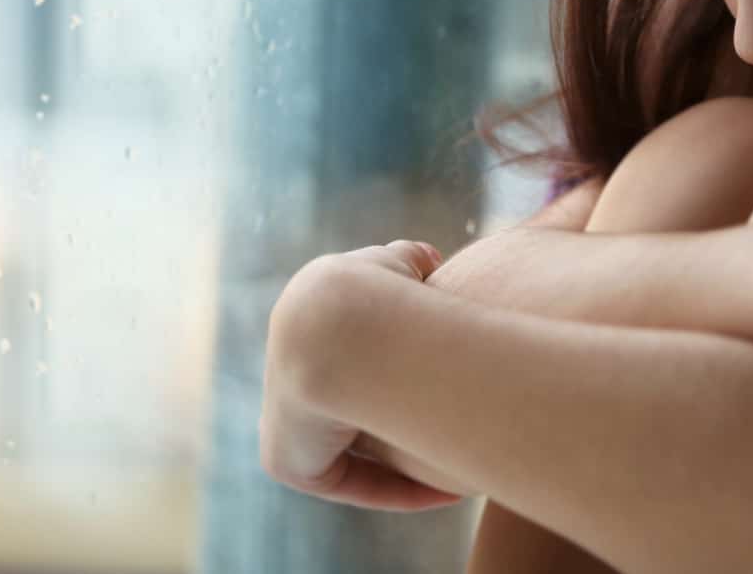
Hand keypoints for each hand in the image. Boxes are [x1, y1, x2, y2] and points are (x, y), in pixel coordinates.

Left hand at [259, 239, 465, 510]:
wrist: (338, 324)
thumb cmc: (378, 288)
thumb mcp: (400, 262)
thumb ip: (412, 262)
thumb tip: (428, 263)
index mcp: (308, 325)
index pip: (362, 358)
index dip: (412, 368)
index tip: (455, 380)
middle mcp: (292, 373)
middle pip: (362, 408)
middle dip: (413, 419)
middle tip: (464, 434)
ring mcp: (285, 419)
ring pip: (360, 449)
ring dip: (413, 458)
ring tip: (466, 470)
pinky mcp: (285, 459)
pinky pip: (350, 481)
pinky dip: (399, 488)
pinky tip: (450, 489)